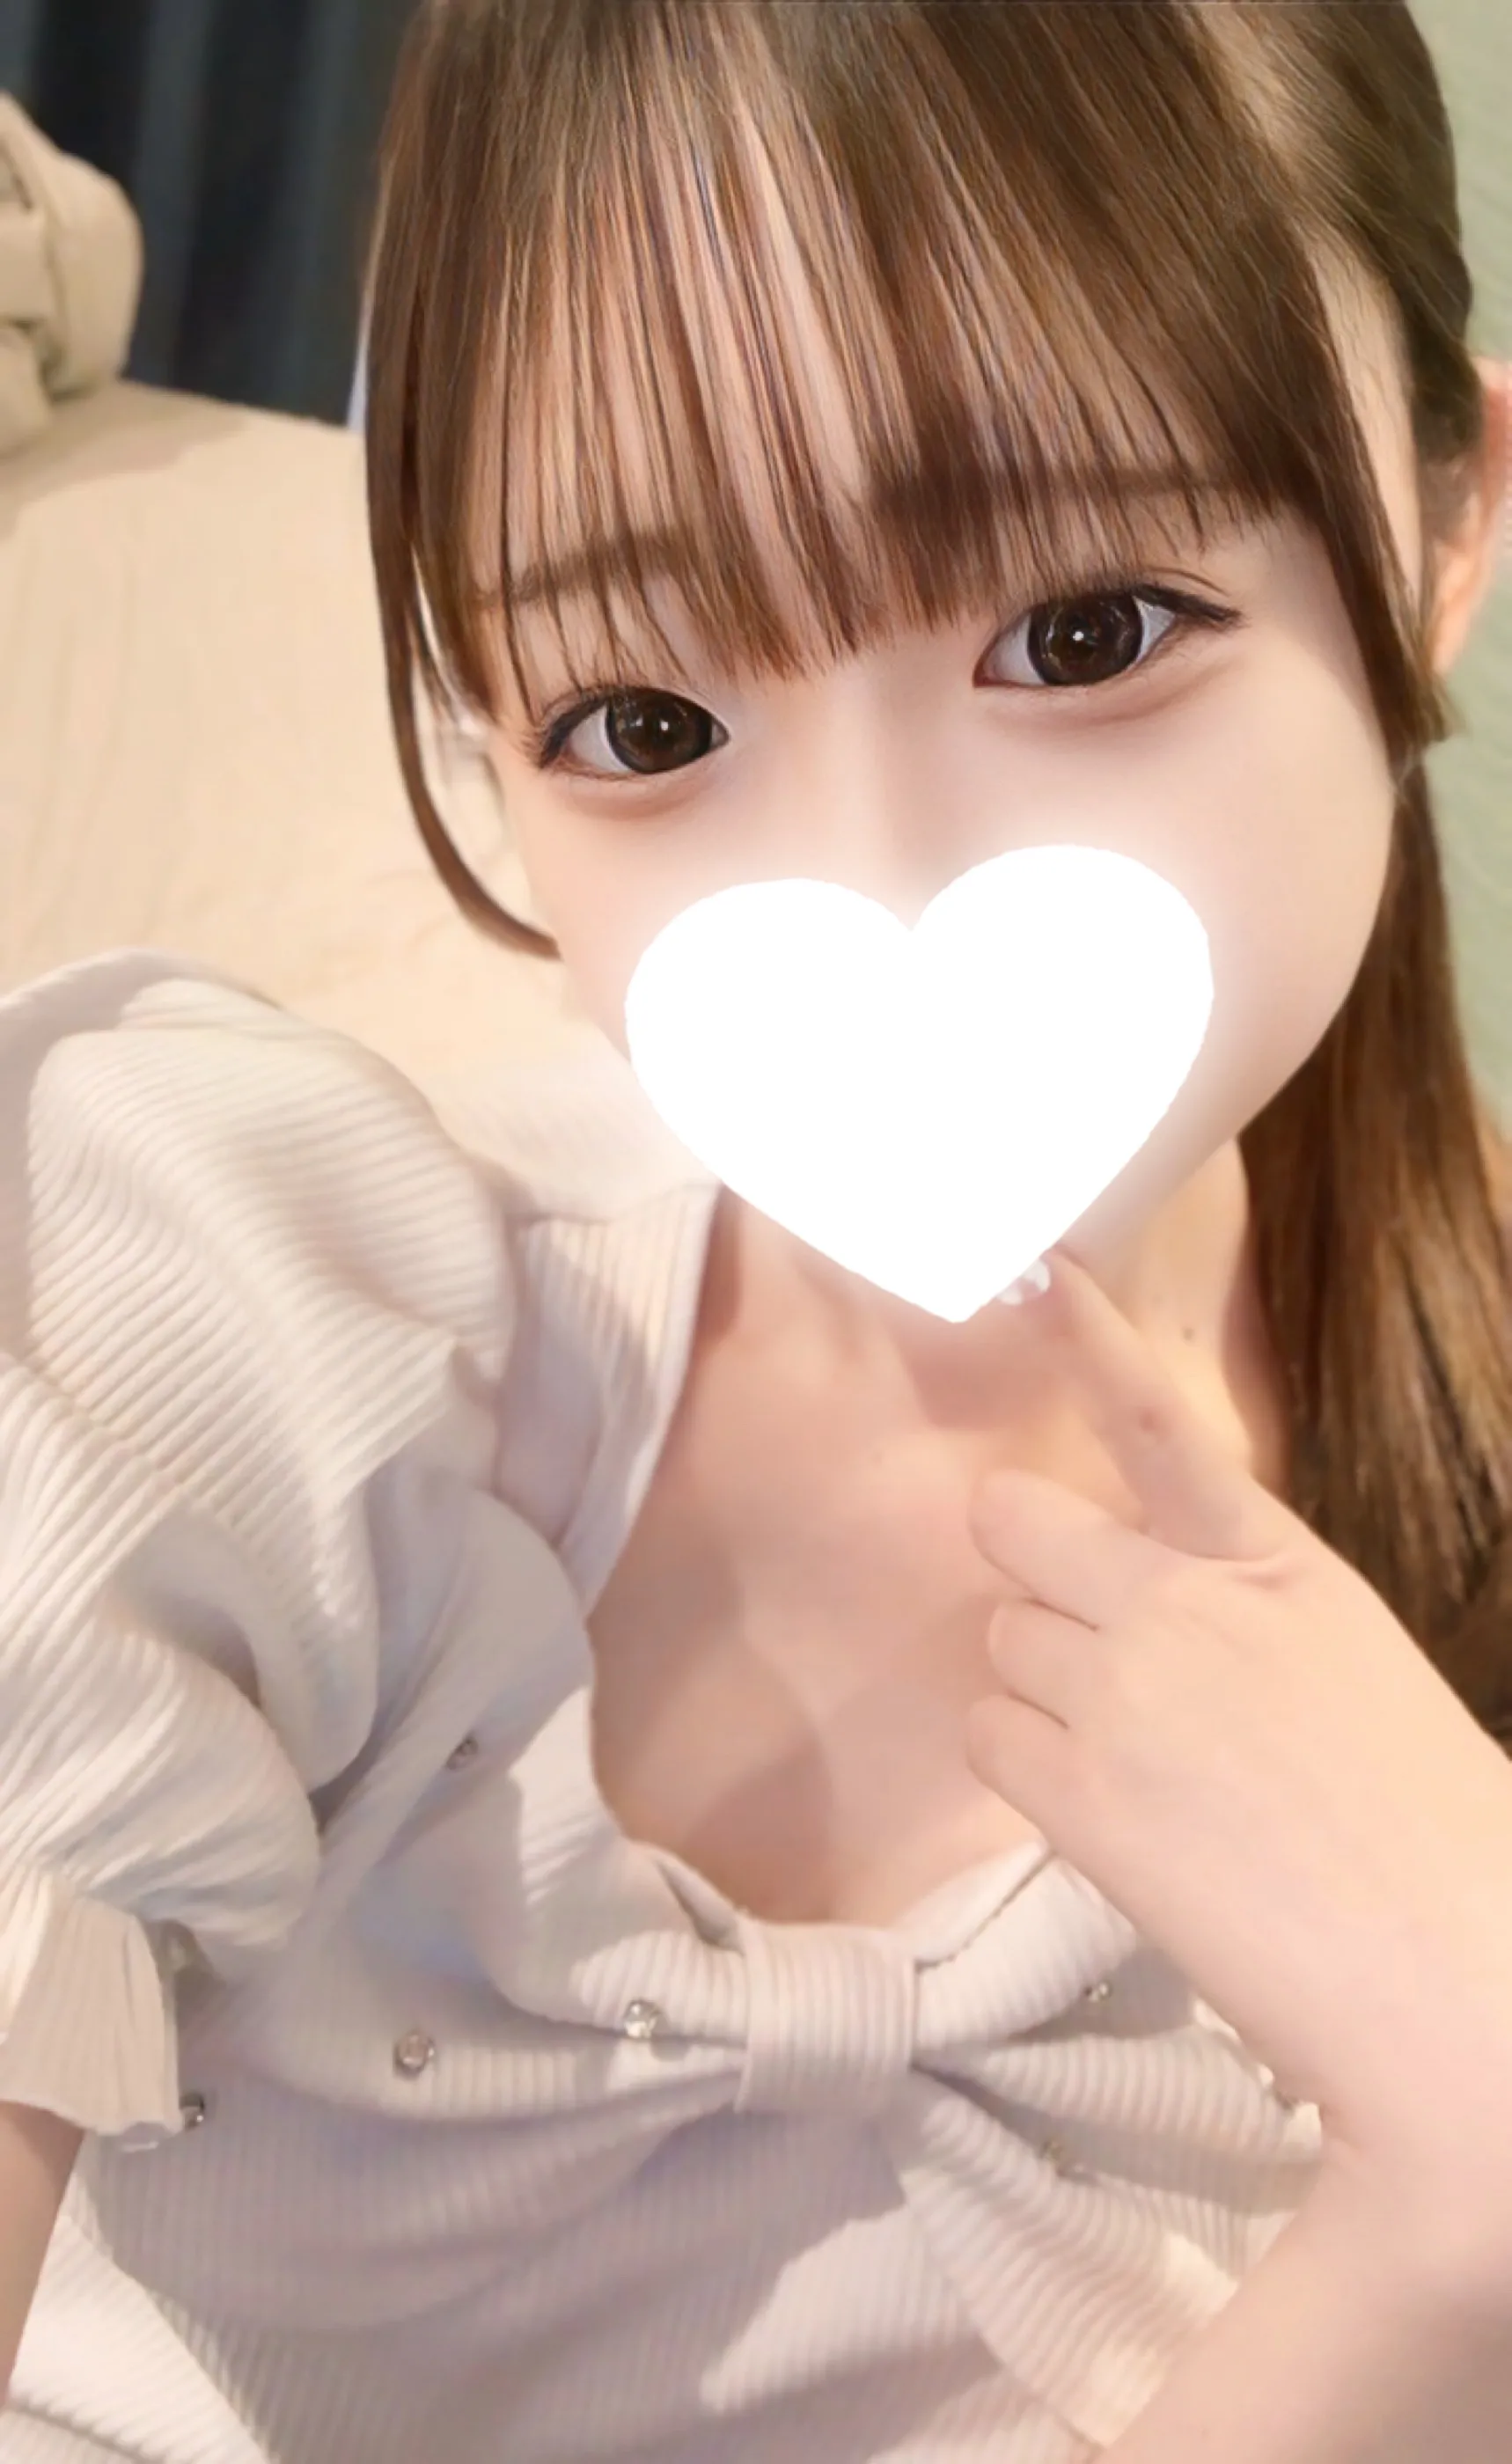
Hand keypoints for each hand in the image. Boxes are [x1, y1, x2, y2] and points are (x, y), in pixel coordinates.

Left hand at [963, 1248, 1511, 2252]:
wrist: (1460, 1971)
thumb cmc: (1430, 1833)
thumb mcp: (1350, 1672)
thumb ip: (1247, 1622)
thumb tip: (1161, 1629)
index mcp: (1282, 1565)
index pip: (1156, 1425)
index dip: (1090, 1338)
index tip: (1039, 1272)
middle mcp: (1188, 1605)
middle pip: (1018, 1526)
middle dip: (1033, 1569)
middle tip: (1083, 1640)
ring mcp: (1126, 1693)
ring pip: (1001, 1639)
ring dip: (1035, 1682)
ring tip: (1121, 1758)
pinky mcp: (1083, 1796)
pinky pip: (990, 1736)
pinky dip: (1025, 1765)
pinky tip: (1097, 1810)